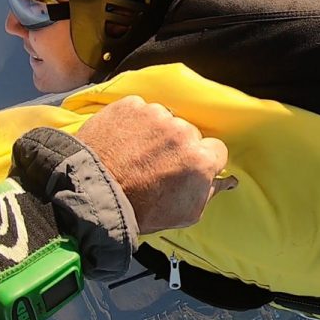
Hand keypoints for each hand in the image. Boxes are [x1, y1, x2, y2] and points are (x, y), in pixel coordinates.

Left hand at [76, 96, 236, 233]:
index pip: (216, 149)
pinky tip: (122, 141)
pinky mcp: (131, 105)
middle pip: (189, 133)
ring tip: (134, 153)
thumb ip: (211, 192)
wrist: (90, 195)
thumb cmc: (140, 210)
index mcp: (201, 159)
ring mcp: (156, 115)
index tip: (184, 169)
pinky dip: (133, 122)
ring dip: (155, 132)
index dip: (201, 160)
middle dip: (177, 146)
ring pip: (165, 120)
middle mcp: (183, 131)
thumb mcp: (185, 213)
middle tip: (155, 165)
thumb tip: (229, 179)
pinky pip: (140, 110)